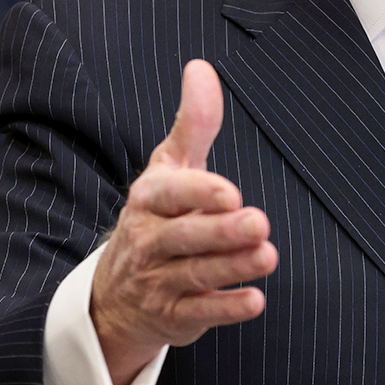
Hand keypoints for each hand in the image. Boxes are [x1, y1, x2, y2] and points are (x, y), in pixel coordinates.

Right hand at [90, 60, 276, 384]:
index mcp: (148, 200)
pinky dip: (225, 309)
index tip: (230, 192)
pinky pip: (199, 313)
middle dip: (221, 232)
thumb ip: (193, 124)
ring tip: (267, 256)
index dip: (199, 193)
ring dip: (232, 267)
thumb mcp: (168, 169)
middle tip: (259, 223)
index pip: (171, 194)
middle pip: (185, 237)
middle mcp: (149, 241)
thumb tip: (202, 67)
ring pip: (196, 275)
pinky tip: (254, 301)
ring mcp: (159, 281)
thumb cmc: (156, 218)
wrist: (117, 292)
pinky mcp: (174, 316)